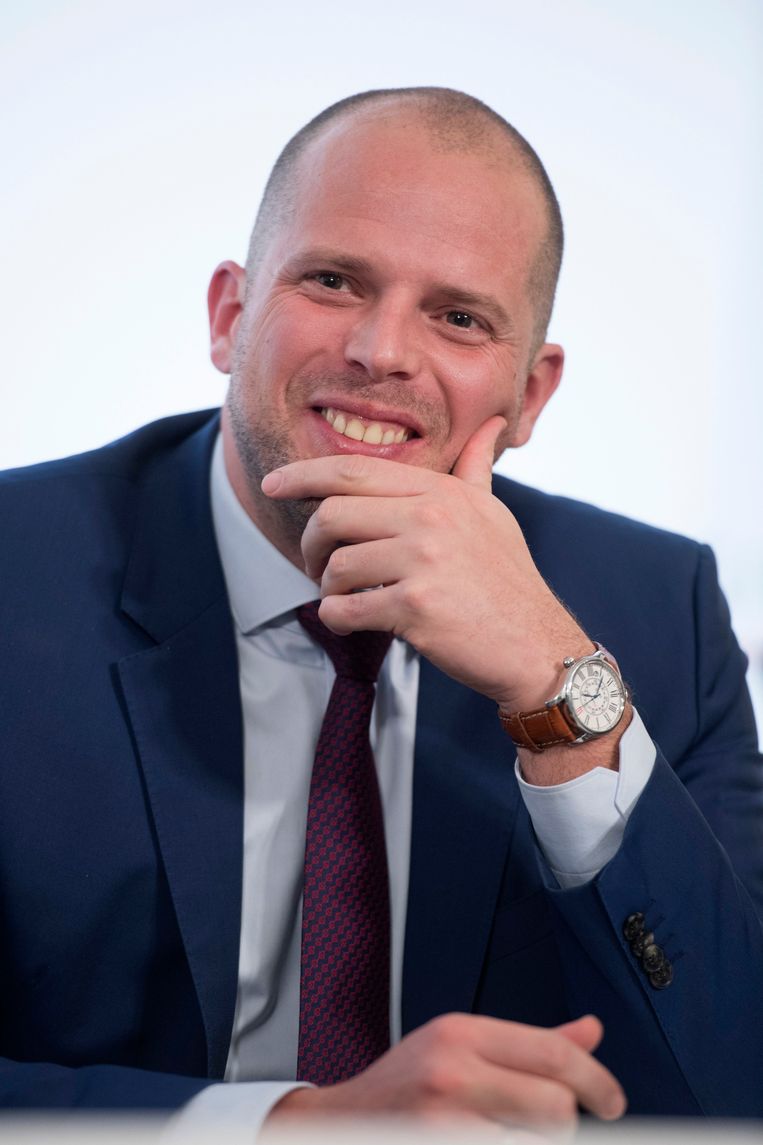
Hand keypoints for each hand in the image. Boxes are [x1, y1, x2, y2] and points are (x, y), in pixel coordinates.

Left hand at [261, 416, 589, 712]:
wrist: (536, 645)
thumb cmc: (509, 580)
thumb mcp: (494, 514)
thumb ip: (474, 470)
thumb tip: (491, 424)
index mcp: (441, 492)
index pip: (354, 470)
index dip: (303, 475)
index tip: (273, 484)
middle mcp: (430, 518)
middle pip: (332, 514)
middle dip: (311, 544)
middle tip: (317, 565)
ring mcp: (423, 562)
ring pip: (336, 565)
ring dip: (327, 587)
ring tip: (345, 596)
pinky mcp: (416, 608)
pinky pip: (345, 608)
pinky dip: (336, 617)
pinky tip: (350, 620)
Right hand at [263, 1013, 625, 1131]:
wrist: (336, 1126)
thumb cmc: (401, 1090)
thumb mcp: (460, 1048)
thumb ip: (529, 1044)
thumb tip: (590, 1032)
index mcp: (461, 1033)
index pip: (553, 1051)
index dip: (597, 1080)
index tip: (612, 1102)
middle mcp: (453, 1072)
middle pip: (555, 1106)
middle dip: (563, 1125)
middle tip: (549, 1127)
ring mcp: (446, 1123)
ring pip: (537, 1141)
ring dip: (532, 1143)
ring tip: (501, 1132)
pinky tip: (488, 1138)